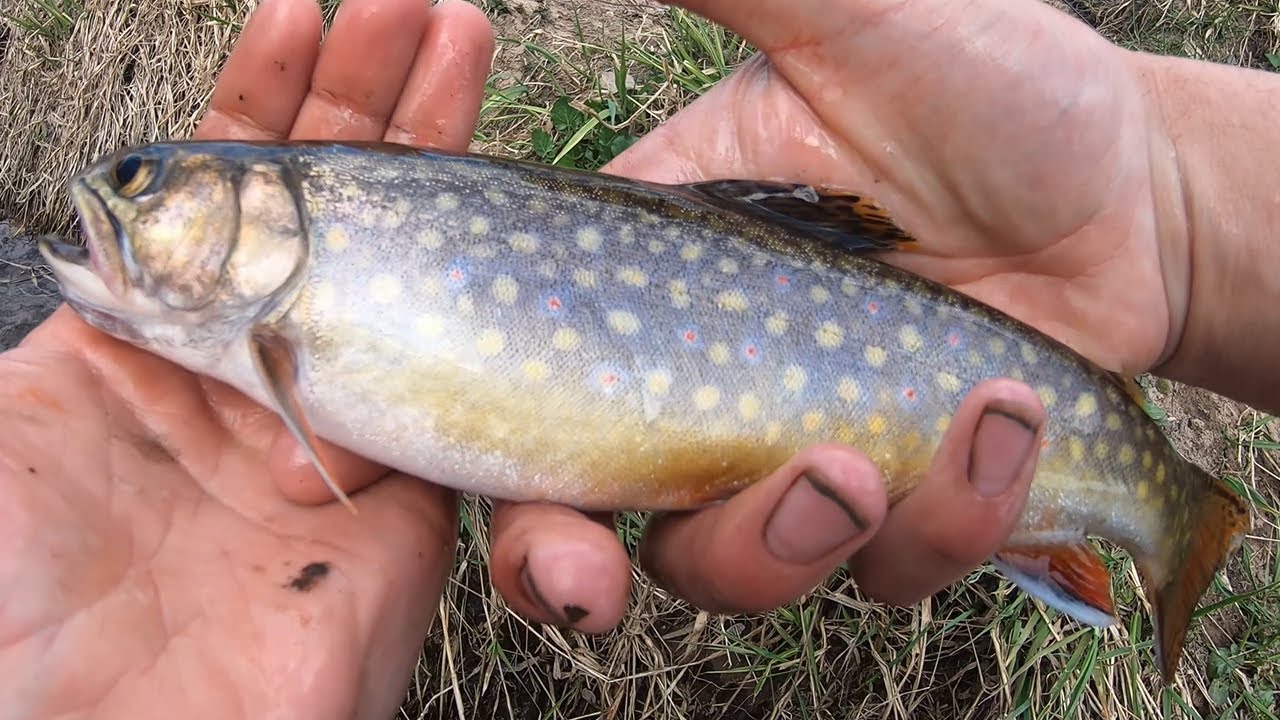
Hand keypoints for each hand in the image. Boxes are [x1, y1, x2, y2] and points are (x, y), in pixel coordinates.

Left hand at [0, 1, 494, 717]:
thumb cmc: (6, 613)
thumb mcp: (0, 433)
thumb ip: (73, 309)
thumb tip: (90, 212)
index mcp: (135, 352)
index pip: (212, 195)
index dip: (260, 94)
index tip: (304, 10)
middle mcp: (245, 381)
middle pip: (327, 218)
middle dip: (372, 102)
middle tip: (424, 11)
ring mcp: (334, 436)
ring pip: (408, 278)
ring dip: (442, 165)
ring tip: (467, 53)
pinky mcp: (408, 503)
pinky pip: (454, 390)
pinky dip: (478, 303)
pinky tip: (493, 211)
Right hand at [566, 0, 1170, 613]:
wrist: (1135, 190)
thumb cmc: (990, 88)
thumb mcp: (854, 22)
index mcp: (653, 284)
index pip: (534, 409)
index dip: (521, 506)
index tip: (552, 547)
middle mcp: (707, 387)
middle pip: (621, 530)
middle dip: (634, 566)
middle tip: (729, 523)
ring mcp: (806, 456)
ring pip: (749, 569)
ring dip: (809, 539)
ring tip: (884, 451)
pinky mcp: (907, 504)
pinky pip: (892, 567)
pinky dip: (948, 517)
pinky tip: (1009, 420)